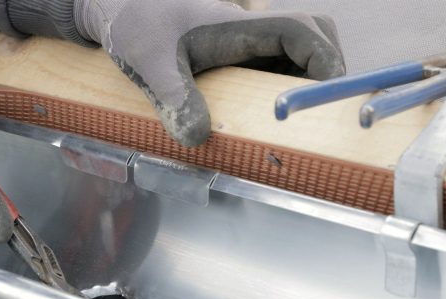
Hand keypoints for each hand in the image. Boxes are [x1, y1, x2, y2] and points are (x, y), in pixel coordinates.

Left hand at [74, 0, 345, 145]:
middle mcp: (247, 31)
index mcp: (236, 26)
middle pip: (311, 36)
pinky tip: (265, 120)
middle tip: (320, 113)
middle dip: (325, 69)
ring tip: (298, 123)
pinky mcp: (230, 56)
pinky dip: (280, 88)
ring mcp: (240, 43)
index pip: (299, 31)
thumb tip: (198, 139)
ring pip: (293, 53)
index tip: (331, 93)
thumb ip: (174, 98)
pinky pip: (269, 67)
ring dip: (304, 81)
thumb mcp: (150, 63)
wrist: (115, 9)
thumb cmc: (132, 24)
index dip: (323, 59)